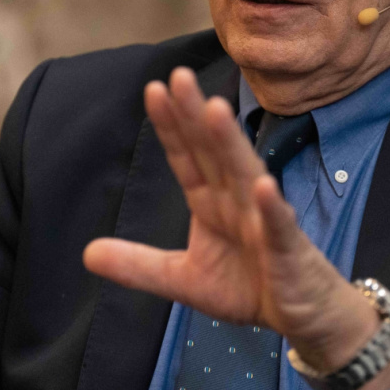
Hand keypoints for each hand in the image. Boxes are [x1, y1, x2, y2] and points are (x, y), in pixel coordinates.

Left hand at [81, 67, 389, 389]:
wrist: (303, 313)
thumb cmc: (250, 286)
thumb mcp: (184, 280)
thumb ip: (139, 265)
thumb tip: (86, 253)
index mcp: (210, 204)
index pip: (186, 158)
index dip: (171, 126)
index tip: (153, 90)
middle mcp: (236, 201)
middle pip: (213, 152)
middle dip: (195, 115)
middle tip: (179, 75)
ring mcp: (263, 220)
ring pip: (244, 174)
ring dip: (230, 143)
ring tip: (215, 110)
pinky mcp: (288, 247)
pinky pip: (278, 225)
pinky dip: (271, 207)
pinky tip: (262, 186)